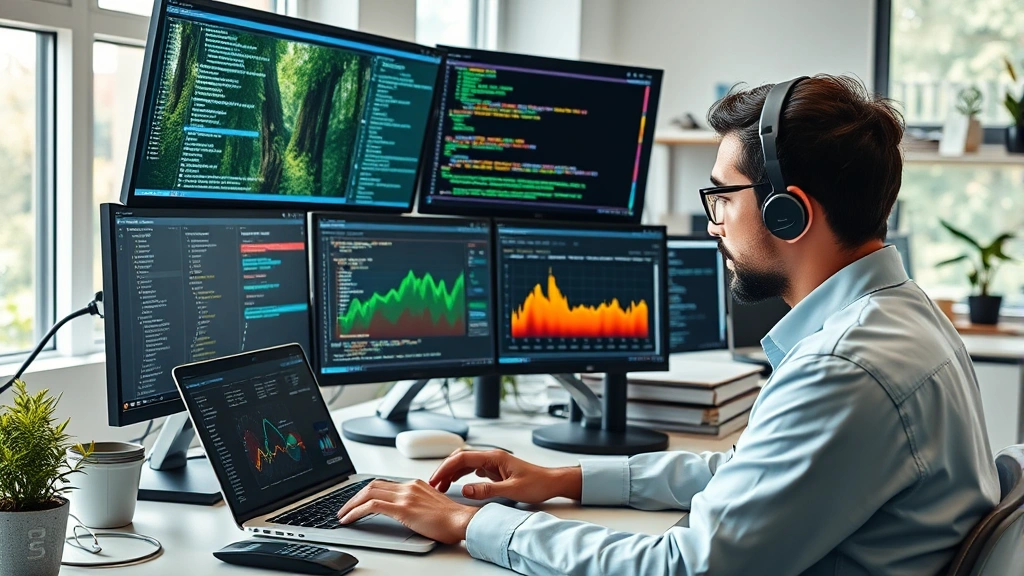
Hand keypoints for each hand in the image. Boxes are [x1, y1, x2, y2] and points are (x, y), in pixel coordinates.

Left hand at [336, 479, 476, 544]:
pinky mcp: (403, 508)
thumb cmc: (452, 519)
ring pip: (368, 492)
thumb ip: (416, 504)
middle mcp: (408, 486)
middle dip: (354, 496)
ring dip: (351, 503)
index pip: (384, 483)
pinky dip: (356, 511)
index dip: (366, 491)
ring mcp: (405, 496)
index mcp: (415, 484)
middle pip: (372, 485)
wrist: (462, 521)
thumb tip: (406, 513)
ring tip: (343, 514)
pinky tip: (350, 519)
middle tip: (345, 508)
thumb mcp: (431, 506)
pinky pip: (372, 506)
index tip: (358, 501)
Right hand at [429, 449, 581, 503]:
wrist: (551, 482)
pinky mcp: (495, 470)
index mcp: (494, 457)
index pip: (462, 458)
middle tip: (433, 484)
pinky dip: (461, 475)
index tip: (435, 480)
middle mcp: (492, 457)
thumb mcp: (512, 490)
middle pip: (461, 458)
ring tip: (440, 486)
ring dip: (452, 473)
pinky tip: (456, 483)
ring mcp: (493, 463)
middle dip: (445, 469)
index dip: (445, 468)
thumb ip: (488, 490)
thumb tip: (465, 490)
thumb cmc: (537, 483)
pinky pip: (473, 469)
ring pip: (465, 463)